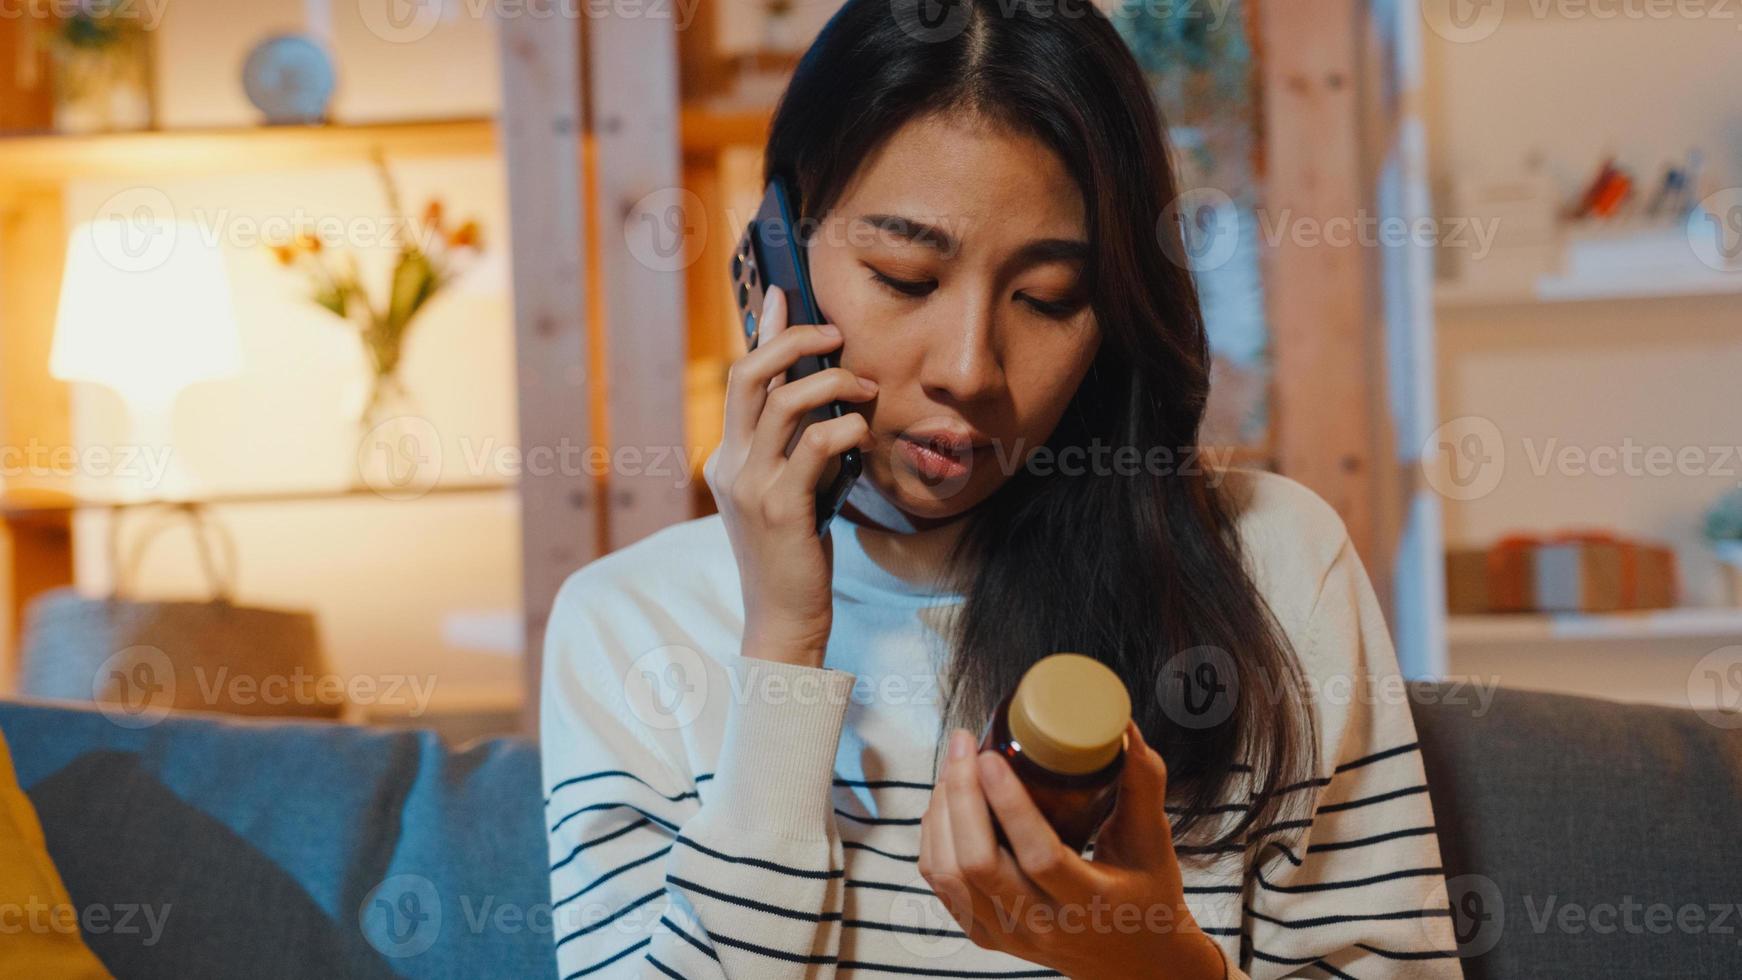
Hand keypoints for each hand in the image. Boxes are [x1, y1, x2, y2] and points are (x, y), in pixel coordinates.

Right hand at [703, 284, 878, 668]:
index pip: (741, 377)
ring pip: (783, 403)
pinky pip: (814, 447)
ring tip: (865, 387)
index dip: (762, 330)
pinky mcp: (782, 510)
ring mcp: (751, 486)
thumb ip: (797, 446)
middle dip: (793, 339)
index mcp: (728, 456)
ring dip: (831, 383)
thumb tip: (829, 396)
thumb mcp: (790, 490)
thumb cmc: (794, 554)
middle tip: (835, 332)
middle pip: (749, 374)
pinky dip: (844, 429)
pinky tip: (864, 433)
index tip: (781, 291)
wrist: (782, 618)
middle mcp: (730, 464)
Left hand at [918, 722, 1227, 979]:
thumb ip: (1143, 783)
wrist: (1133, 960)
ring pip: (950, 873)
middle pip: (979, 863)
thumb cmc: (1146, 894)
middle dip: (961, 795)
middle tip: (965, 745)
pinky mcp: (985, 933)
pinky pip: (941, 883)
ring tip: (956, 766)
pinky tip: (947, 802)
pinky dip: (936, 836)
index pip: (1039, 857)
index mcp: (1090, 903)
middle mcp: (1042, 925)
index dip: (1009, 805)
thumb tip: (1123, 727)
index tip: (992, 756)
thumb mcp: (1153, 841)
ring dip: (943, 812)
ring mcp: (1007, 934)